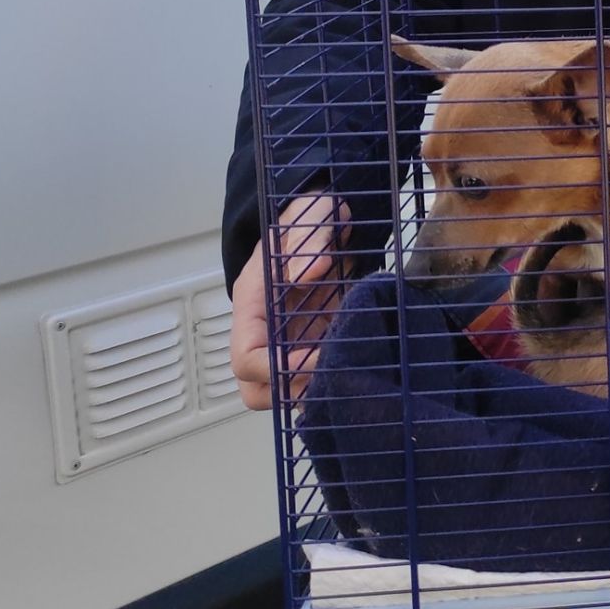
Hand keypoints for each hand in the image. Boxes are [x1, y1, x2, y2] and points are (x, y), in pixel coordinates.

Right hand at [229, 193, 350, 410]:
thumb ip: (308, 237)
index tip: (316, 359)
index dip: (276, 368)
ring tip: (353, 375)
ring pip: (286, 393)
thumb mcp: (311, 214)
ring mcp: (289, 343)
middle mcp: (265, 332)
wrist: (326, 220)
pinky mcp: (315, 346)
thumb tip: (308, 271)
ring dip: (316, 392)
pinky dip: (336, 383)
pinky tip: (364, 370)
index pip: (245, 358)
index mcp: (253, 305)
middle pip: (258, 390)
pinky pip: (315, 381)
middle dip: (293, 391)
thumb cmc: (310, 219)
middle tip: (337, 375)